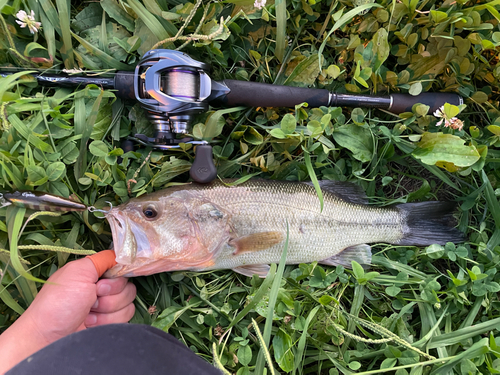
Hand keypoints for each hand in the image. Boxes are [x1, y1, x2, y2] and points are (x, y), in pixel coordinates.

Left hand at [0, 251, 135, 373]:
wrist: (49, 336)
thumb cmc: (59, 302)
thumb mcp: (77, 271)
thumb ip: (102, 259)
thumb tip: (121, 255)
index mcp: (94, 273)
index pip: (121, 267)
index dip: (116, 275)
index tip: (100, 283)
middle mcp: (102, 287)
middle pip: (128, 285)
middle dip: (110, 294)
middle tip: (91, 299)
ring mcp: (107, 306)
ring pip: (128, 301)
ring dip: (108, 309)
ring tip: (88, 313)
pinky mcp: (110, 322)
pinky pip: (126, 316)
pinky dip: (108, 320)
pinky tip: (91, 323)